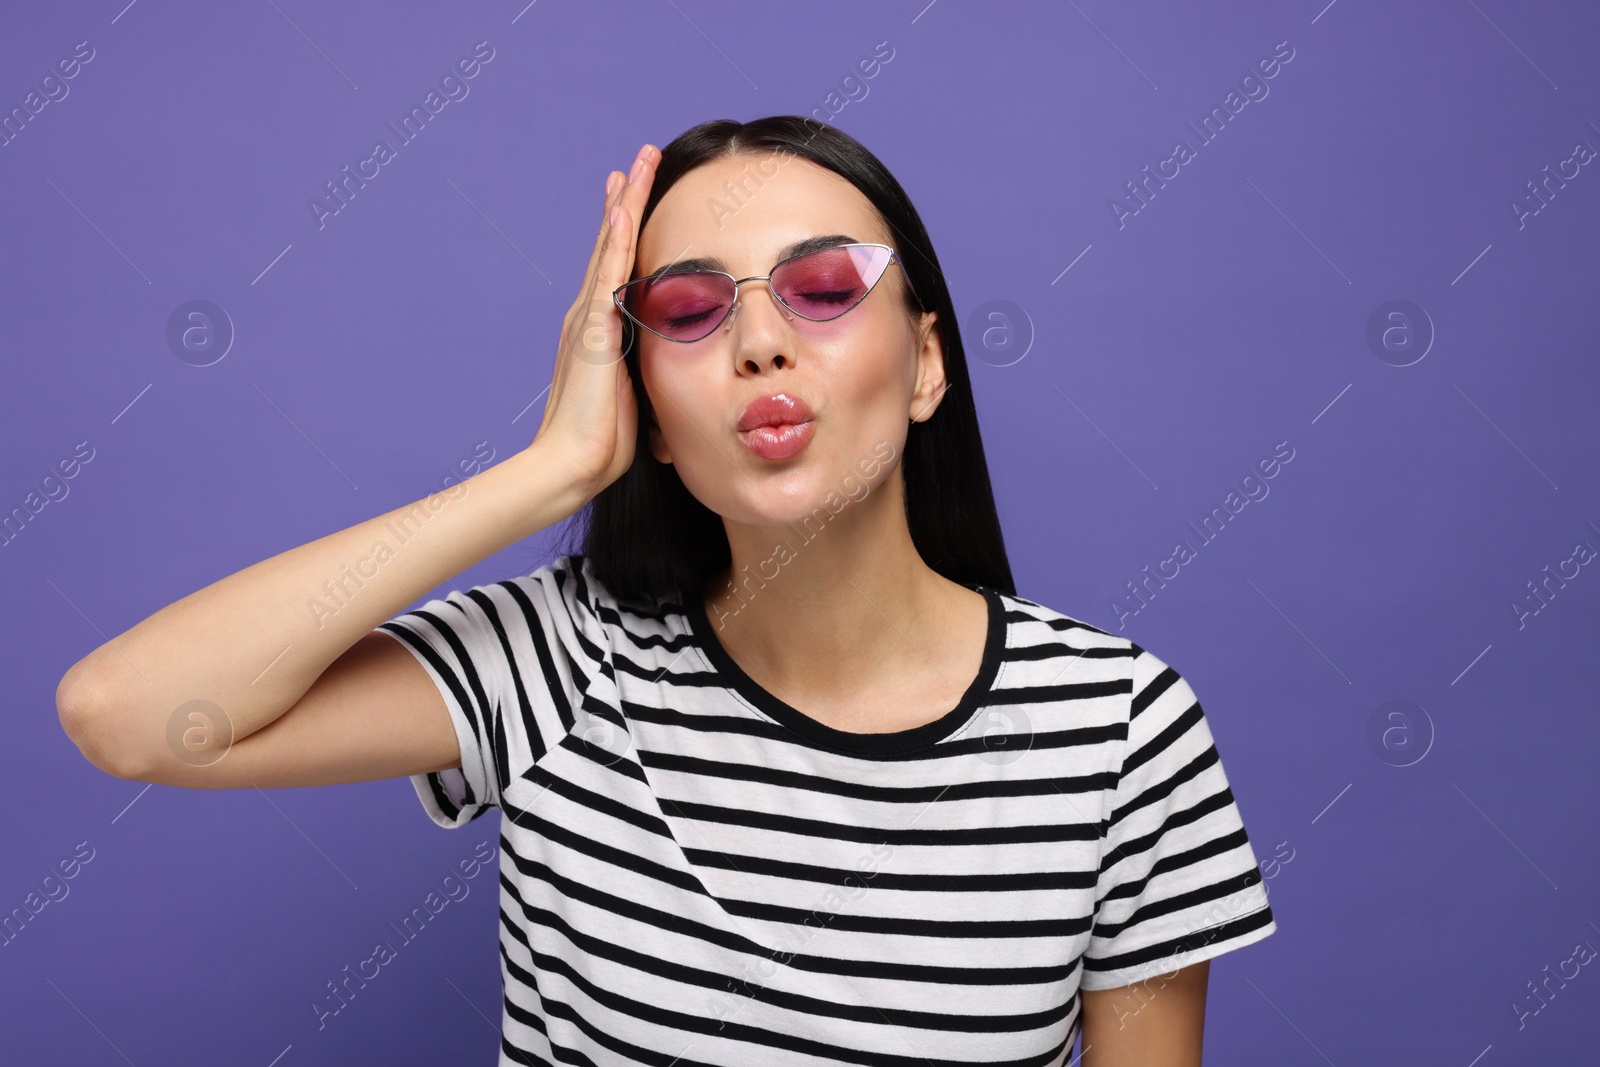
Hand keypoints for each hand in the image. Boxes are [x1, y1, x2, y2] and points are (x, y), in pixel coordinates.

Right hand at [529, 143, 659, 496]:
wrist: (572, 466)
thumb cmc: (603, 444)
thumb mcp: (635, 398)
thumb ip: (644, 375)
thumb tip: (667, 376)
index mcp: (601, 331)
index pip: (620, 268)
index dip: (630, 230)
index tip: (637, 195)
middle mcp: (590, 316)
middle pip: (613, 244)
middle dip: (628, 200)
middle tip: (639, 159)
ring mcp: (588, 319)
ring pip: (610, 247)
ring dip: (625, 203)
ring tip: (636, 163)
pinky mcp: (591, 331)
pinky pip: (606, 275)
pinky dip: (615, 240)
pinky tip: (622, 207)